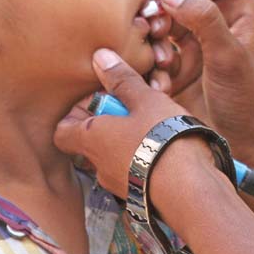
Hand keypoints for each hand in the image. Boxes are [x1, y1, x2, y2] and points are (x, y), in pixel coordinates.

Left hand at [54, 48, 209, 196]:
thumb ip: (122, 79)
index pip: (62, 131)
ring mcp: (119, 184)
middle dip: (110, 123)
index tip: (102, 99)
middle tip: (135, 108)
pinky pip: (136, 171)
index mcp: (91, 139)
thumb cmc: (163, 138)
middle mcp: (99, 165)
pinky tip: (169, 147)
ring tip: (157, 125)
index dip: (77, 113)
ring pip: (115, 156)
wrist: (191, 190)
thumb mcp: (145, 100)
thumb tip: (99, 57)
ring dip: (129, 140)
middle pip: (92, 140)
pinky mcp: (141, 196)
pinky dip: (145, 158)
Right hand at [151, 0, 253, 161]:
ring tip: (161, 59)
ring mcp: (195, 46)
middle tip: (155, 27)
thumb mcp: (231, 57)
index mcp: (237, 10)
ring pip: (160, 24)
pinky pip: (155, 55)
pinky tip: (162, 84)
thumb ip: (204, 20)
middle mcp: (214, 23)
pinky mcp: (178, 70)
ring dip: (154, 38)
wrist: (248, 149)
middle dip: (160, 8)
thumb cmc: (251, 103)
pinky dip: (153, 66)